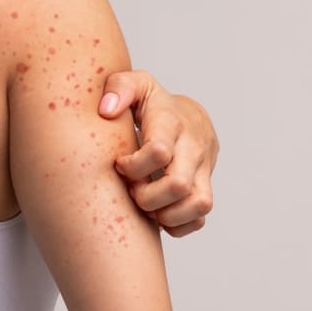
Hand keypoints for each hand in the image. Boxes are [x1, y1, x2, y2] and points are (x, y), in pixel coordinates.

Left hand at [98, 70, 219, 237]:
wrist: (187, 116)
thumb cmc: (151, 104)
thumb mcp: (135, 85)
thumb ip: (118, 88)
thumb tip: (106, 110)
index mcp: (172, 123)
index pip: (159, 151)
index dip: (134, 166)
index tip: (120, 164)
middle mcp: (193, 148)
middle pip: (178, 185)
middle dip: (147, 196)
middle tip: (132, 189)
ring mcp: (203, 171)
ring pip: (197, 205)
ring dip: (165, 215)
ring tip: (145, 205)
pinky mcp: (205, 189)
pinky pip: (199, 219)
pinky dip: (176, 225)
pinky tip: (157, 212)